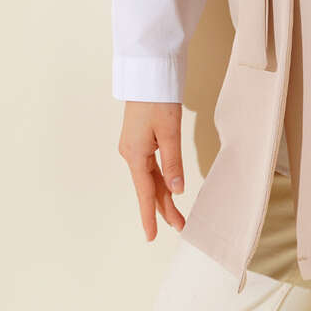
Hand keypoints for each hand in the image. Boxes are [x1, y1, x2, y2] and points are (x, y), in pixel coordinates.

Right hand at [118, 101, 186, 239]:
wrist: (148, 72)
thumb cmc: (157, 99)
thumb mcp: (169, 131)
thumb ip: (173, 162)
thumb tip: (177, 190)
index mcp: (135, 154)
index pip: (145, 192)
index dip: (150, 215)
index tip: (152, 237)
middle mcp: (131, 153)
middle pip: (149, 187)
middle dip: (163, 208)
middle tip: (179, 226)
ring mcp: (134, 146)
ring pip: (150, 177)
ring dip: (163, 194)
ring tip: (176, 213)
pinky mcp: (139, 138)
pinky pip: (150, 165)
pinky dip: (160, 178)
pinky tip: (167, 187)